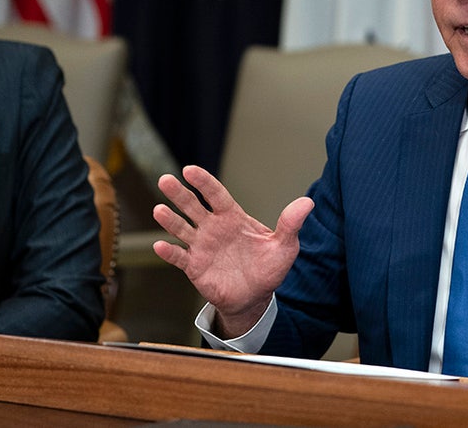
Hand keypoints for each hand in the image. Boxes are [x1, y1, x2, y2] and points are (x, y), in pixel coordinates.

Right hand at [153, 165, 313, 337]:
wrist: (255, 297)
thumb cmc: (268, 268)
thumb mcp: (284, 246)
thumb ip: (291, 224)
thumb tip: (308, 202)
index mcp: (232, 218)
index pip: (216, 195)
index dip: (203, 182)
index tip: (189, 170)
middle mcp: (213, 228)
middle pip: (193, 207)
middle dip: (179, 194)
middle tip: (165, 180)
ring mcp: (201, 247)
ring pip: (181, 229)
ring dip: (170, 220)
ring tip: (158, 210)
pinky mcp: (195, 267)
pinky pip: (179, 258)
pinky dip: (169, 253)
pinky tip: (160, 246)